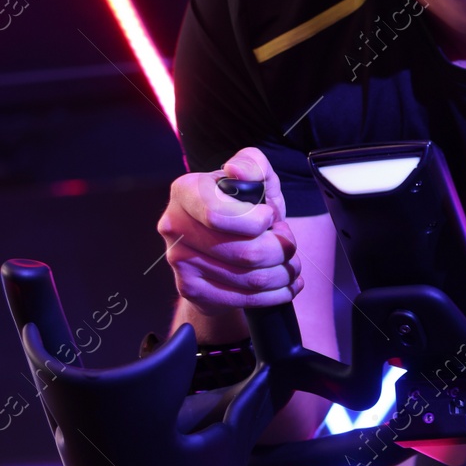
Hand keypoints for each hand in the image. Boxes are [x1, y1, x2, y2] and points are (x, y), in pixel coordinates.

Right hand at [158, 148, 302, 311]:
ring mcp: (179, 260)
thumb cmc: (242, 207)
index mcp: (186, 190)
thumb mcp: (255, 179)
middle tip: (289, 246)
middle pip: (244, 252)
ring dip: (282, 274)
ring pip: (248, 279)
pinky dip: (273, 296)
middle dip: (281, 251)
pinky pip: (240, 299)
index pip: (219, 216)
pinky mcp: (189, 289)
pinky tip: (284, 286)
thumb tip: (237, 171)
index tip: (271, 218)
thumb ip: (253, 165)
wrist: (222, 245)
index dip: (257, 221)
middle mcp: (174, 225)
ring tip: (291, 266)